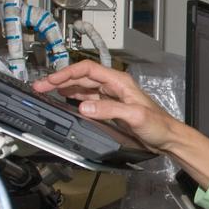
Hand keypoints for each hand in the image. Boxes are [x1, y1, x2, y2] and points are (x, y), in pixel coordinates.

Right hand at [32, 60, 182, 153]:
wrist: (168, 138)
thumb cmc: (159, 125)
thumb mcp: (134, 116)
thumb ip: (109, 110)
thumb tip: (84, 107)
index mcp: (119, 82)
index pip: (88, 70)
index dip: (67, 73)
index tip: (51, 80)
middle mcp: (114, 86)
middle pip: (82, 77)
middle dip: (60, 80)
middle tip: (41, 86)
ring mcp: (112, 97)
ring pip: (83, 87)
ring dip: (65, 88)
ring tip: (47, 91)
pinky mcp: (111, 108)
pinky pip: (88, 99)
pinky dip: (74, 98)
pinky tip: (65, 100)